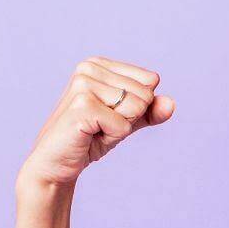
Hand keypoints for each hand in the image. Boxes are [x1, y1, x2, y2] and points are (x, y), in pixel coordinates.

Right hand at [17, 56, 175, 191]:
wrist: (56, 163)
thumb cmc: (90, 139)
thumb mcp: (126, 122)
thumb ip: (151, 111)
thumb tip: (171, 103)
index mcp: (99, 64)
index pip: (150, 81)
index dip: (137, 107)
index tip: (109, 115)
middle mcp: (89, 68)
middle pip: (145, 95)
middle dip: (128, 119)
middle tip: (100, 126)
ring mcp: (83, 84)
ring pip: (136, 109)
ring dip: (119, 128)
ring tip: (94, 130)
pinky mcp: (82, 106)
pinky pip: (123, 126)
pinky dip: (112, 138)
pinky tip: (89, 136)